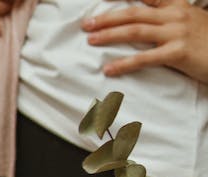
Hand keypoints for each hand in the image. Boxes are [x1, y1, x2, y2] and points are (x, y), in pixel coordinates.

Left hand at [83, 0, 207, 82]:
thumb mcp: (190, 22)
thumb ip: (167, 19)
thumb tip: (142, 23)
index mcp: (177, 7)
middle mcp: (175, 16)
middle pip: (134, 14)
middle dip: (107, 18)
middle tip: (87, 24)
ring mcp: (177, 33)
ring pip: (136, 31)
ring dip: (110, 35)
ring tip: (91, 40)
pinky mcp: (178, 53)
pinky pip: (145, 58)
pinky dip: (124, 64)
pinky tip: (109, 68)